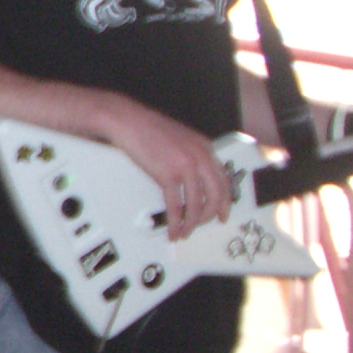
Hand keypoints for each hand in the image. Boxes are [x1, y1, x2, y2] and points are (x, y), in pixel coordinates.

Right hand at [100, 95, 232, 241]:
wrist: (129, 121)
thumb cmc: (148, 129)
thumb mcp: (180, 140)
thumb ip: (192, 156)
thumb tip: (193, 179)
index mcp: (205, 148)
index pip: (223, 180)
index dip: (224, 202)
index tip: (222, 214)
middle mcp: (201, 157)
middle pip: (215, 195)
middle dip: (208, 216)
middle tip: (201, 226)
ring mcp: (186, 166)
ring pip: (196, 204)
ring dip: (191, 223)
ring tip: (184, 232)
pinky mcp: (168, 175)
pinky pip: (176, 205)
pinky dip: (175, 221)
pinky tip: (173, 228)